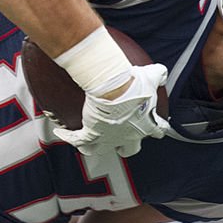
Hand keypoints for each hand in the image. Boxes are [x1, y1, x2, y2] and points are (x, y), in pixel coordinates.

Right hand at [54, 63, 170, 157]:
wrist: (114, 88)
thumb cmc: (134, 83)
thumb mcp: (152, 75)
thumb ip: (159, 75)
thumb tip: (161, 72)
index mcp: (146, 125)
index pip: (157, 132)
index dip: (157, 130)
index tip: (157, 128)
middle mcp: (128, 136)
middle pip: (129, 149)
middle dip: (127, 146)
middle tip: (123, 139)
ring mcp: (109, 138)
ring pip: (102, 150)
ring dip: (97, 147)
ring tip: (91, 143)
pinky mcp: (92, 134)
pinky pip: (78, 141)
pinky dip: (69, 138)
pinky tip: (61, 133)